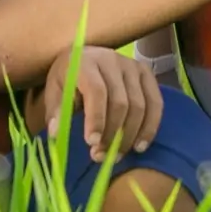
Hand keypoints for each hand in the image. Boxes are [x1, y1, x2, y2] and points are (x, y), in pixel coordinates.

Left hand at [30, 46, 164, 162]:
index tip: (91, 143)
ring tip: (116, 155)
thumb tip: (56, 133)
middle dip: (112, 134)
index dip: (96, 118)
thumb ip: (55, 110)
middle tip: (100, 156)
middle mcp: (113, 60)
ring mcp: (133, 66)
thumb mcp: (55, 90)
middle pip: (120, 102)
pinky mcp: (146, 74)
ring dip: (129, 135)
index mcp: (86, 61)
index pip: (97, 91)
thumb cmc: (68, 77)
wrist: (84, 56)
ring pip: (139, 106)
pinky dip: (150, 127)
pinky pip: (155, 103)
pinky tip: (139, 146)